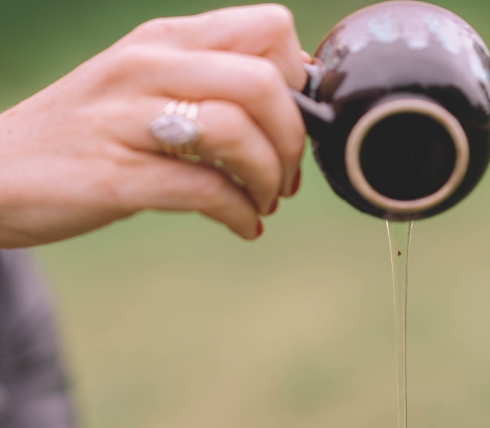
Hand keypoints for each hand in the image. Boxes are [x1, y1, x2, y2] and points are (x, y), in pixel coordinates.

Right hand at [0, 5, 305, 246]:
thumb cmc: (82, 137)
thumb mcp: (142, 89)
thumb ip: (203, 87)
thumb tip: (284, 114)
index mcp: (163, 39)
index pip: (268, 31)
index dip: (299, 85)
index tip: (291, 126)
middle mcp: (148, 67)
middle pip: (263, 83)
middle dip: (292, 141)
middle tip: (285, 178)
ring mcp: (128, 120)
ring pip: (237, 132)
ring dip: (269, 180)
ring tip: (264, 203)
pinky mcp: (118, 177)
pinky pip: (204, 189)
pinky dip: (240, 214)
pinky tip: (243, 227)